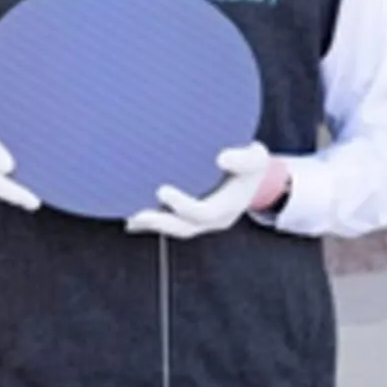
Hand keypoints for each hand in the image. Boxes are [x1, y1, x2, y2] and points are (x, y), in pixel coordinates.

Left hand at [126, 142, 273, 238]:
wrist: (252, 176)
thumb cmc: (251, 165)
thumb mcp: (256, 158)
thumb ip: (244, 159)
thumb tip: (222, 158)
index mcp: (228, 207)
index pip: (204, 213)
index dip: (182, 206)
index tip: (161, 191)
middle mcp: (214, 219)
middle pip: (185, 228)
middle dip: (160, 222)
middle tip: (137, 214)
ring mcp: (202, 222)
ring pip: (175, 228)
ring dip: (152, 225)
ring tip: (130, 217)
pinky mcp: (192, 218)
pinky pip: (170, 223)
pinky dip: (150, 223)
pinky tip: (131, 220)